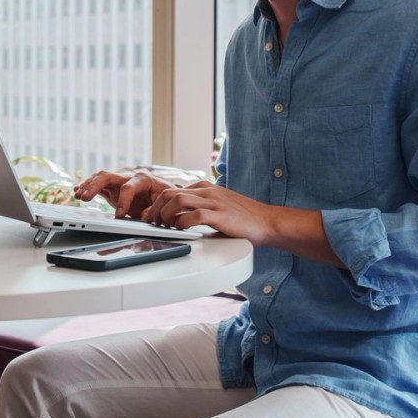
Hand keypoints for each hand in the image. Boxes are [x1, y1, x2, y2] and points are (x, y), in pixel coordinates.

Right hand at [73, 169, 173, 219]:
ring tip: (78, 195)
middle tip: (84, 198)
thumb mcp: (163, 203)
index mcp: (142, 179)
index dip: (123, 201)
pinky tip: (76, 191)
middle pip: (107, 176)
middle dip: (94, 186)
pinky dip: (86, 187)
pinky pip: (97, 185)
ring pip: (99, 178)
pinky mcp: (112, 188)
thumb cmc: (164, 196)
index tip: (119, 215)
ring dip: (87, 186)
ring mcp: (118, 181)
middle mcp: (127, 177)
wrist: (163, 192)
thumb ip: (154, 209)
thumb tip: (144, 216)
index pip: (128, 187)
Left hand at [140, 180, 274, 239]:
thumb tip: (179, 213)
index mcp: (205, 188)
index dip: (157, 204)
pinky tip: (181, 230)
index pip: (171, 190)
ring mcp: (214, 202)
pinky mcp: (220, 215)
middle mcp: (207, 191)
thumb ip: (200, 206)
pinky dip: (182, 223)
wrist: (267, 222)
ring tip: (164, 227)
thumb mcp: (217, 205)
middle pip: (169, 193)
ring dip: (165, 215)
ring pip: (178, 200)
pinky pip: (194, 215)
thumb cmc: (243, 218)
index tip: (151, 217)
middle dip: (156, 209)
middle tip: (153, 223)